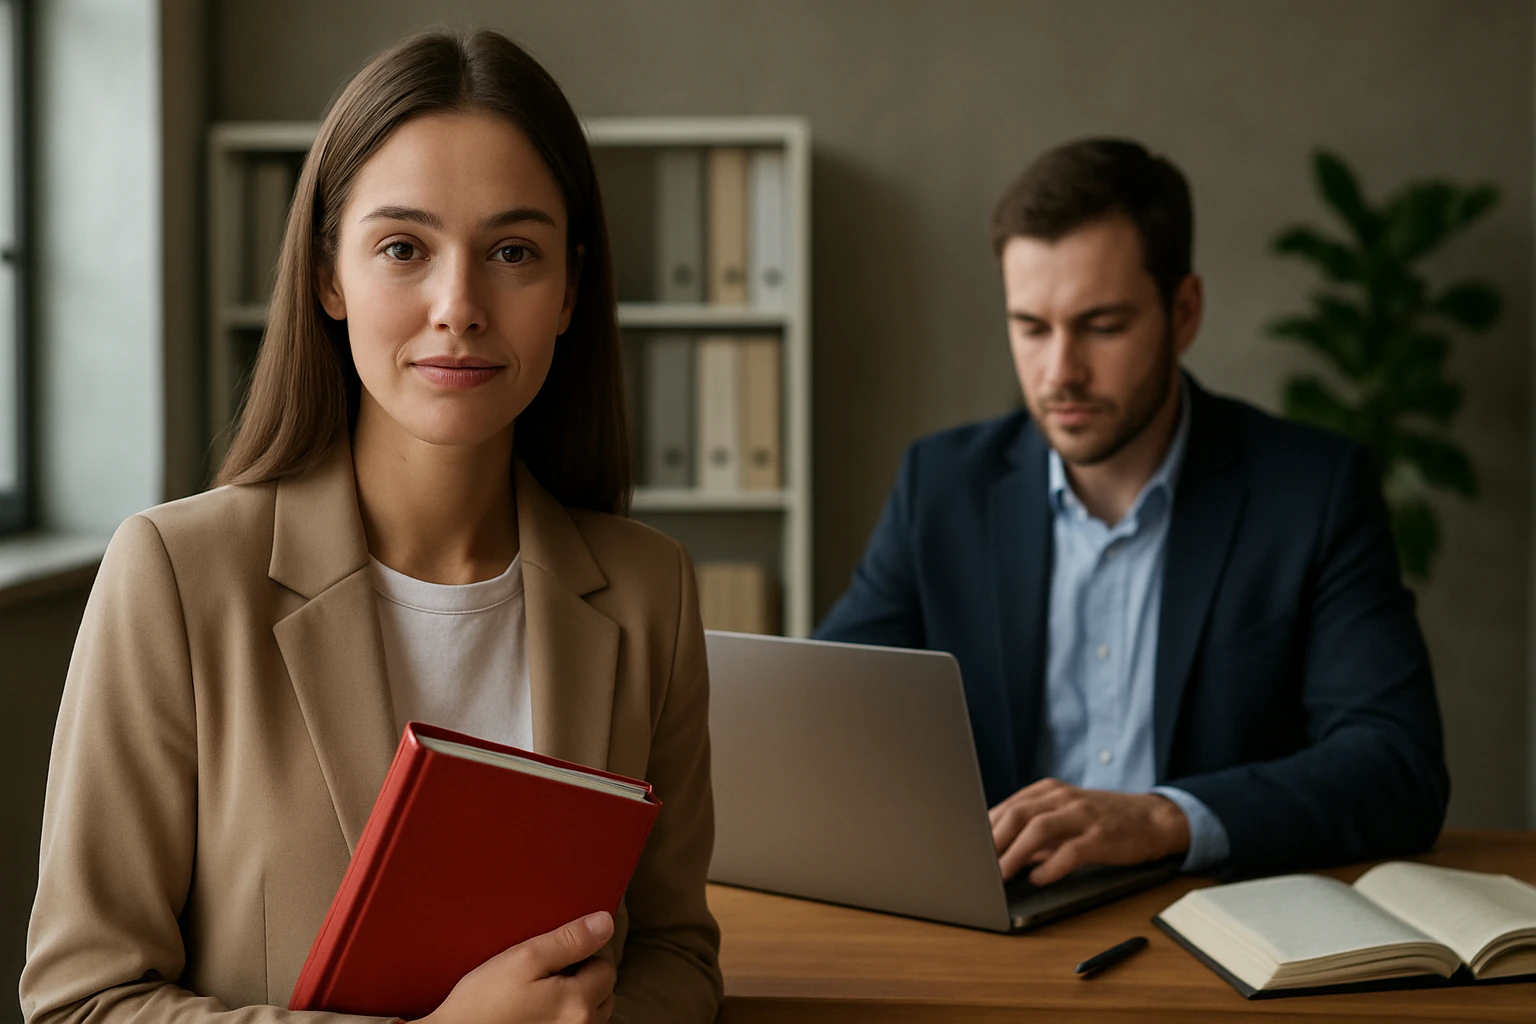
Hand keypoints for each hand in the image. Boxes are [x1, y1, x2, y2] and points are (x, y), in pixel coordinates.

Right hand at [418, 911, 616, 1023]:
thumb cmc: (482, 1004)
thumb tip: (605, 923)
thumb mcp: (524, 959)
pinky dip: (562, 1018)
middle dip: (581, 981)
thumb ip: (569, 940)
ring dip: (574, 1002)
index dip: (580, 956)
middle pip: (603, 993)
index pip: (605, 967)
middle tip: (543, 977)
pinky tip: (535, 1015)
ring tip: (537, 997)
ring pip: (591, 1014)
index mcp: (579, 1004)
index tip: (552, 959)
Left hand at [988, 778, 1189, 885]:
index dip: (986, 827)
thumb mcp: (1064, 816)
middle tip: (978, 863)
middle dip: (994, 840)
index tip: (970, 847)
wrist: (1152, 819)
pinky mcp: (1101, 836)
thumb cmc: (1102, 820)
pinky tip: (1038, 878)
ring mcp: (1083, 815)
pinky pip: (1070, 851)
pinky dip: (1050, 866)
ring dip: (1015, 853)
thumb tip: (998, 852)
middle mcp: (1063, 798)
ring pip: (1039, 829)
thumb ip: (1033, 830)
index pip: (1008, 806)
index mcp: (1049, 791)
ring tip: (1002, 873)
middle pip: (1018, 814)